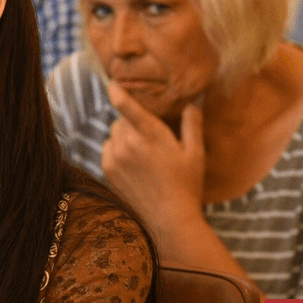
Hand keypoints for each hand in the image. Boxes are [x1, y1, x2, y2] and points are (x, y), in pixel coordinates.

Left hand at [101, 81, 205, 226]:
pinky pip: (108, 149)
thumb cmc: (187, 185)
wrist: (169, 220)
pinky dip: (117, 151)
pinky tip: (134, 165)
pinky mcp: (107, 169)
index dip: (117, 89)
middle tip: (150, 138)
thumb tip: (193, 100)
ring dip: (124, 137)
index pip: (125, 104)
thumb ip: (192, 123)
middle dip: (133, 122)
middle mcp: (128, 143)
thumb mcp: (195, 153)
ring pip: (113, 133)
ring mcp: (115, 157)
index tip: (114, 82)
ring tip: (143, 154)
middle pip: (121, 119)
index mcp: (150, 135)